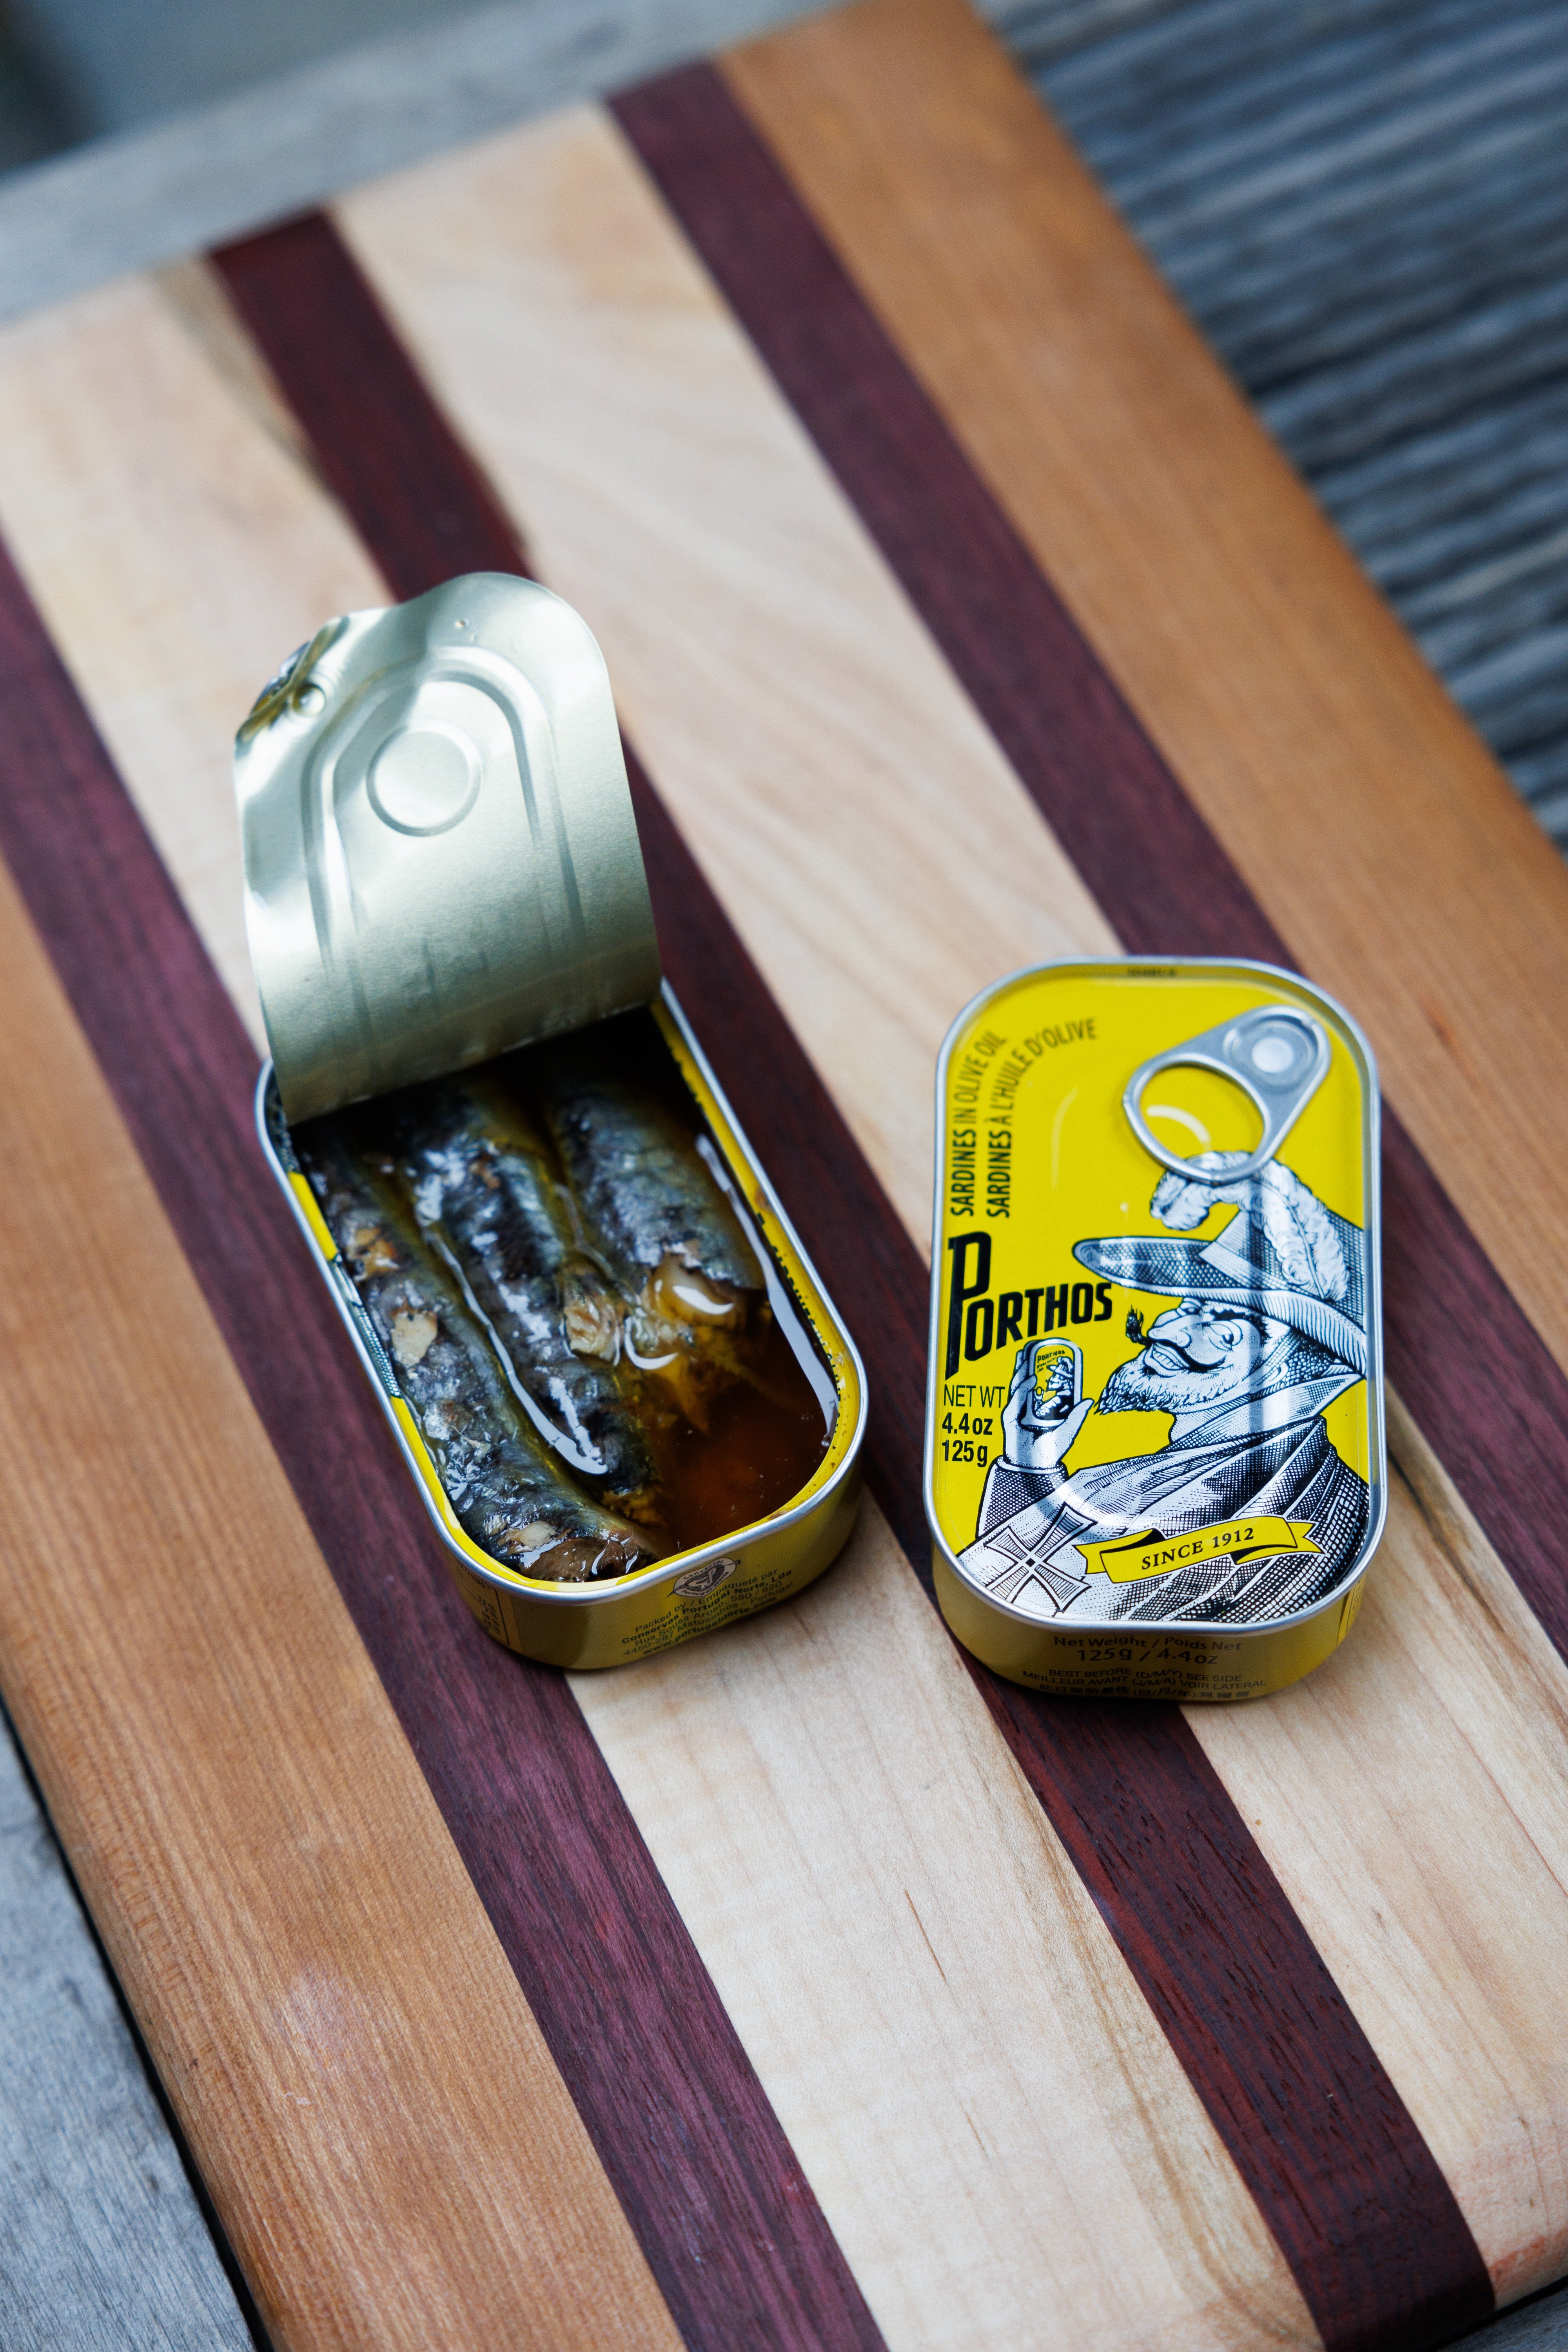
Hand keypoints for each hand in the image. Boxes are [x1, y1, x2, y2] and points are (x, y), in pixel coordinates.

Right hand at [1001, 1341, 1093, 1471]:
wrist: (1034, 1468)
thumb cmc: (1050, 1452)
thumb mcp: (1068, 1432)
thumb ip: (1077, 1416)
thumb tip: (1090, 1400)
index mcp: (1038, 1407)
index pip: (1039, 1383)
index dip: (1041, 1368)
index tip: (1047, 1354)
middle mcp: (1026, 1406)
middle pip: (1025, 1379)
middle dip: (1027, 1362)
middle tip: (1033, 1346)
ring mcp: (1016, 1410)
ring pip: (1017, 1385)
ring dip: (1022, 1368)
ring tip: (1028, 1354)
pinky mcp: (1009, 1417)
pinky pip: (1015, 1398)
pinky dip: (1022, 1387)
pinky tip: (1030, 1377)